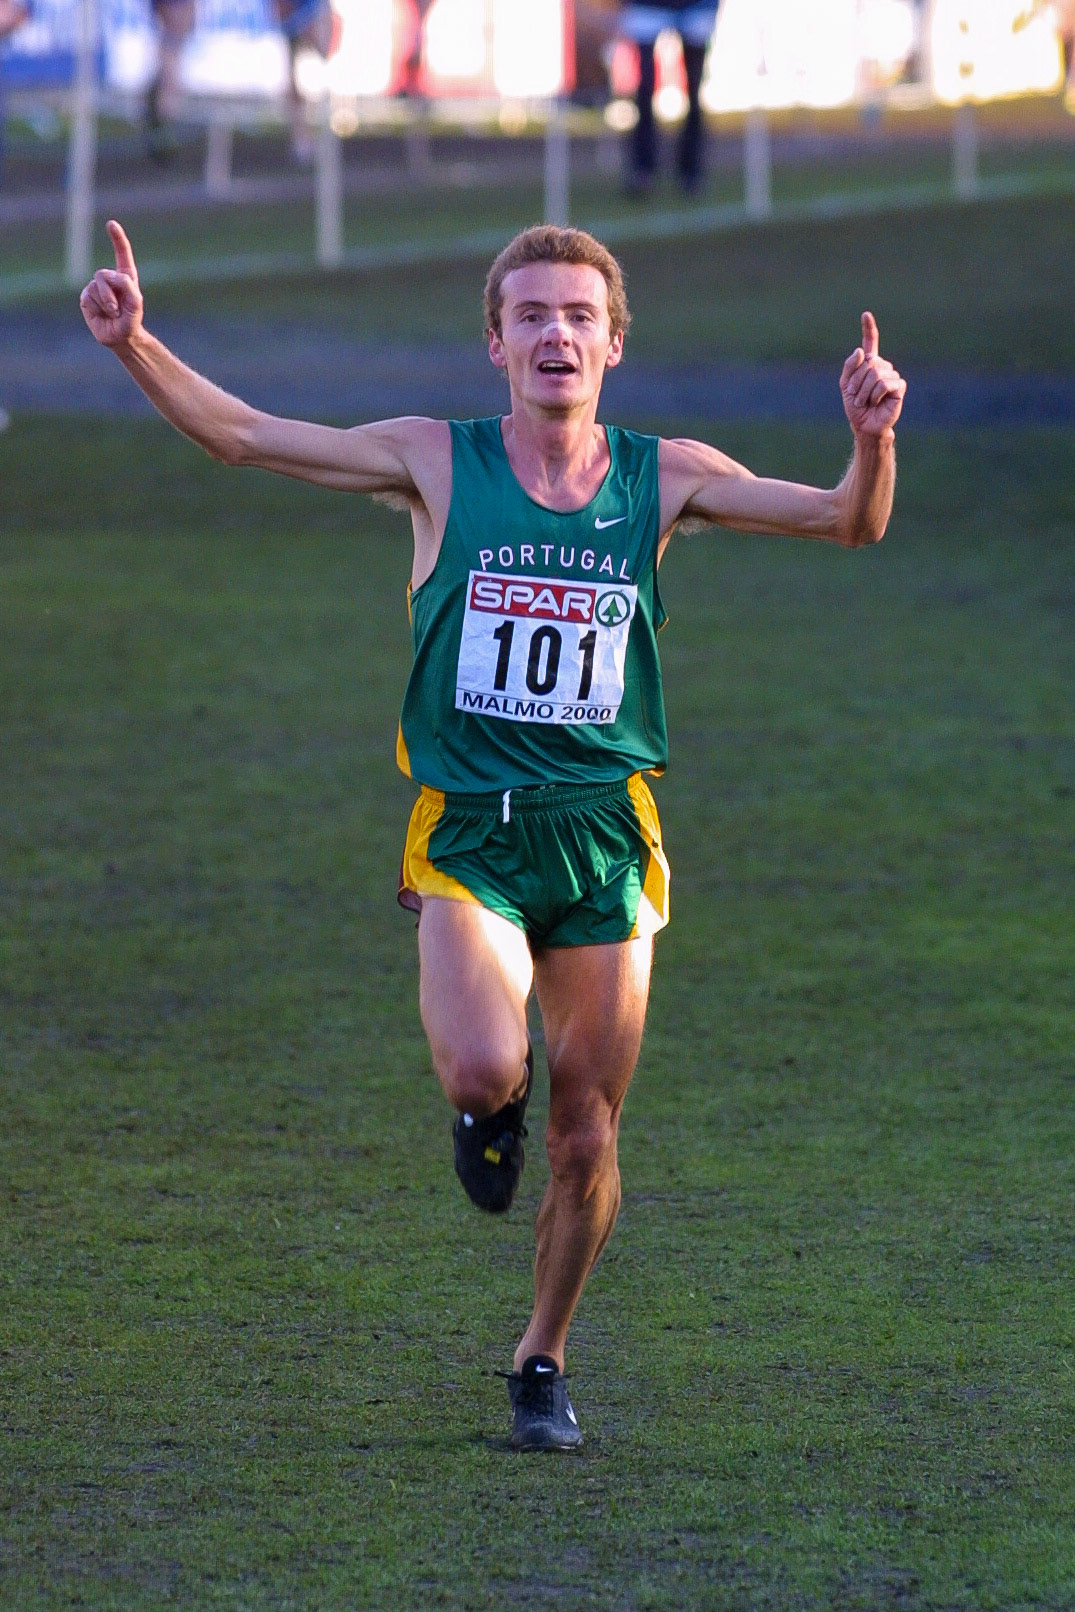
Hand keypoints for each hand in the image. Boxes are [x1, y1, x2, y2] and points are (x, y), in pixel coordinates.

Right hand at [79, 220, 143, 348]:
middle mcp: (110, 279)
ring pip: (96, 286)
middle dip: (112, 293)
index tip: (111, 224)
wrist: (120, 337)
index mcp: (125, 277)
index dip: (117, 238)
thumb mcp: (135, 303)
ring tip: (113, 313)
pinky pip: (89, 296)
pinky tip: (102, 314)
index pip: (122, 254)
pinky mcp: (87, 297)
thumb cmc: (131, 320)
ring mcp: (97, 287)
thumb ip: (127, 285)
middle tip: (119, 309)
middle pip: (105, 274)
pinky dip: (98, 307)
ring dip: (107, 302)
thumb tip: (109, 277)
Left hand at [840, 312, 905, 438]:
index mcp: (869, 364)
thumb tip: (861, 351)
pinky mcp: (899, 386)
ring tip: (864, 402)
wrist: (865, 425)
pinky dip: (875, 394)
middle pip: (868, 362)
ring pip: (875, 373)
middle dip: (857, 381)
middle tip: (855, 396)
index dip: (869, 328)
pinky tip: (875, 402)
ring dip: (864, 391)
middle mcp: (882, 366)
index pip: (871, 342)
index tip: (865, 314)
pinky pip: (884, 383)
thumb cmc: (856, 407)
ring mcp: (892, 375)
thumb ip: (850, 367)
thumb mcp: (845, 385)